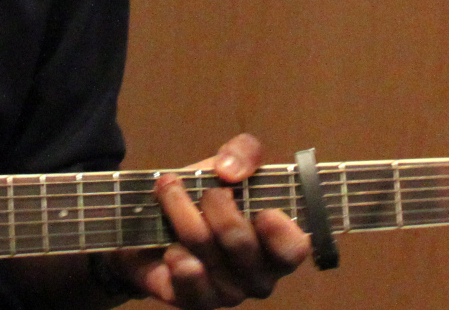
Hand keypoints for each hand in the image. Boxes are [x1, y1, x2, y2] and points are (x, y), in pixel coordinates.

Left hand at [112, 134, 308, 307]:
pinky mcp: (195, 302)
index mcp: (277, 244)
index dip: (280, 230)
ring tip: (168, 193)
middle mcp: (258, 275)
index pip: (294, 248)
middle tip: (200, 187)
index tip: (261, 209)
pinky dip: (175, 253)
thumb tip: (231, 170)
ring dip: (180, 211)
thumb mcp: (227, 167)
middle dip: (213, 202)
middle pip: (239, 240)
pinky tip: (169, 246)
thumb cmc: (204, 198)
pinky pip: (186, 279)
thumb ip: (243, 154)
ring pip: (203, 248)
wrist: (154, 224)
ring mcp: (228, 293)